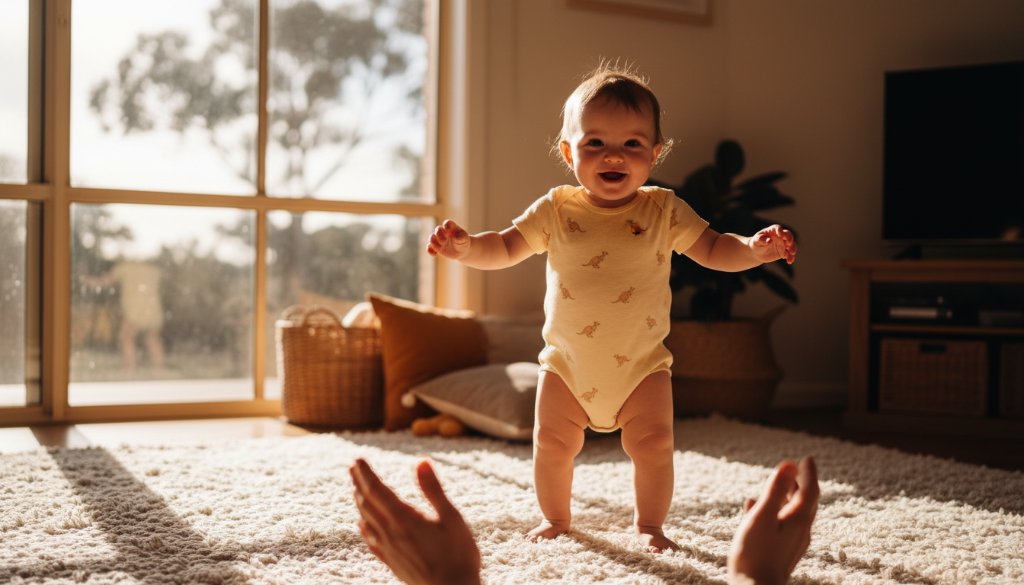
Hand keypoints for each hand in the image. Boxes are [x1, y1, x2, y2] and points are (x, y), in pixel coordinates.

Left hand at [350, 458, 481, 584]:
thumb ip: (433, 490)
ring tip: (357, 490)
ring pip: (367, 520)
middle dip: (359, 483)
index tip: (357, 459)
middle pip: (368, 503)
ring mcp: (389, 550)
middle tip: (353, 467)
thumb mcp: (451, 517)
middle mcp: (391, 533)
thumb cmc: (458, 555)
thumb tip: (421, 462)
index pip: (377, 490)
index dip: (365, 473)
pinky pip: (371, 542)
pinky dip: (364, 528)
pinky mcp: (392, 563)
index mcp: (404, 519)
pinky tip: (362, 525)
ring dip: (360, 502)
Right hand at [427, 219, 470, 259]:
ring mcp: (439, 239)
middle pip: (438, 229)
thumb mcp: (465, 239)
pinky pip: (429, 247)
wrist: (461, 251)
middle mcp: (444, 232)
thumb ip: (461, 237)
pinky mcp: (436, 247)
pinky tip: (434, 254)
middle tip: (445, 241)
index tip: (448, 230)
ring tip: (440, 247)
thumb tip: (455, 237)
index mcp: (451, 227)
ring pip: (432, 237)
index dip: (446, 225)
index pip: (447, 223)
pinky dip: (430, 250)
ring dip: (433, 242)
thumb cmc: (464, 242)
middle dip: (439, 235)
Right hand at [728, 457, 818, 584]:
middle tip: (793, 470)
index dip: (809, 473)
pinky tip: (755, 510)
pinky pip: (781, 525)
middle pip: (805, 502)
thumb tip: (789, 464)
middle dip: (799, 484)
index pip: (811, 490)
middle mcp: (801, 531)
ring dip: (785, 498)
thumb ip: (775, 490)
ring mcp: (792, 543)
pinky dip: (773, 512)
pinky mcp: (781, 552)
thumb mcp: (763, 516)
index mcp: (799, 519)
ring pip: (793, 514)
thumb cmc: (756, 553)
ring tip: (775, 487)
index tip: (807, 458)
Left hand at [750, 224, 796, 264]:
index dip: (780, 231)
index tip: (780, 235)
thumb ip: (761, 240)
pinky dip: (791, 257)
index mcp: (773, 230)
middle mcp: (780, 236)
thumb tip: (769, 241)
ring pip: (791, 245)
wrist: (757, 252)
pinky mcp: (784, 252)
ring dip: (793, 248)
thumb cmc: (757, 243)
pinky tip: (789, 261)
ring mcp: (783, 244)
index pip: (778, 228)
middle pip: (788, 235)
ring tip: (792, 253)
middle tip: (789, 243)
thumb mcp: (756, 240)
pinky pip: (789, 254)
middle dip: (790, 238)